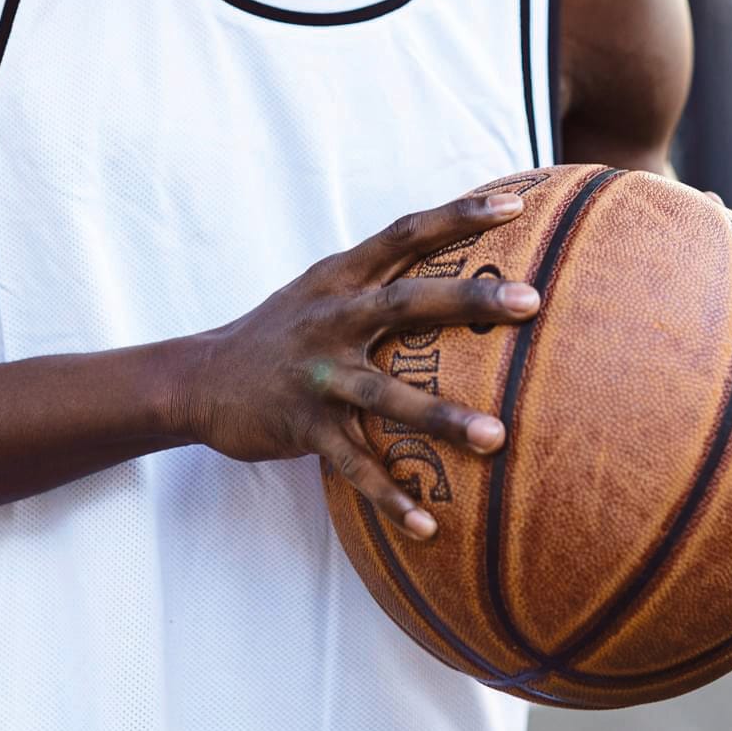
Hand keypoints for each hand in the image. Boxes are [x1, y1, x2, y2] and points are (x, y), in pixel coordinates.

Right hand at [176, 185, 539, 540]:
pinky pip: (353, 466)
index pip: (405, 233)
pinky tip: (428, 526)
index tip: (516, 204)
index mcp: (340, 277)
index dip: (458, 215)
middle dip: (470, 298)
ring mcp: (317, 374)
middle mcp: (332, 317)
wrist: (200, 378)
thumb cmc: (281, 332)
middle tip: (531, 300)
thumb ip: (377, 276)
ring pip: (387, 395)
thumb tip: (452, 264)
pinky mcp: (303, 426)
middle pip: (407, 300)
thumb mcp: (322, 289)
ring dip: (443, 417)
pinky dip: (391, 497)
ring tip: (497, 437)